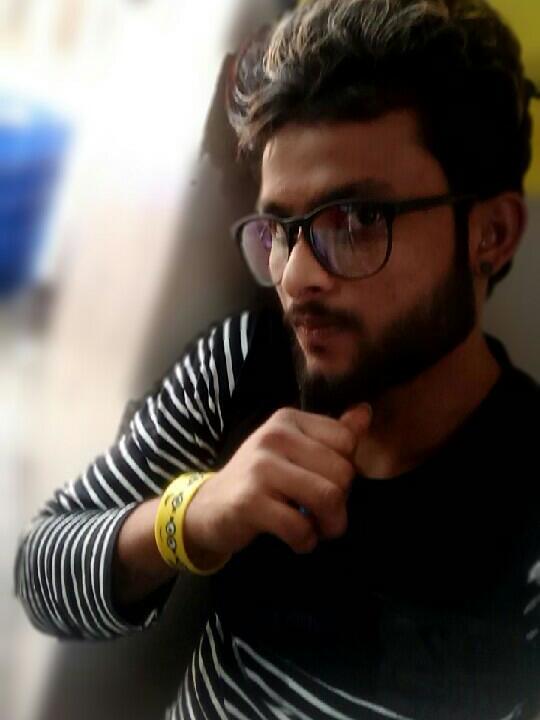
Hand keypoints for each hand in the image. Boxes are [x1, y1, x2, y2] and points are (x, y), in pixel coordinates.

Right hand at [183, 404, 371, 567]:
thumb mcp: (294, 450)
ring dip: (330, 525)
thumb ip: (332, 434)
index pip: (347, 441)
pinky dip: (306, 541)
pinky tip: (297, 540)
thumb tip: (366, 412)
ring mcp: (260, 468)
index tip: (326, 483)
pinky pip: (300, 527)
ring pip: (328, 497)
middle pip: (343, 472)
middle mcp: (274, 436)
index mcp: (288, 420)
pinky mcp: (250, 501)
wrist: (207, 507)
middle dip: (341, 503)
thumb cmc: (259, 479)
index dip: (346, 470)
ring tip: (316, 529)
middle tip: (323, 514)